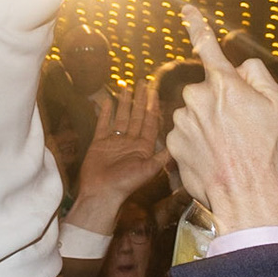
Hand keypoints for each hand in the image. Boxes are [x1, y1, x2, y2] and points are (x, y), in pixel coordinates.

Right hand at [63, 79, 162, 234]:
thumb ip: (162, 156)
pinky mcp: (99, 142)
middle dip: (140, 99)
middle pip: (136, 115)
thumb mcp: (148, 170)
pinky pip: (103, 123)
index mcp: (143, 147)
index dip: (153, 106)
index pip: (150, 122)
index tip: (155, 91)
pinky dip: (105, 112)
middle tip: (143, 82)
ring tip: (126, 86)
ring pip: (121, 116)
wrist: (101, 194)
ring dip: (124, 102)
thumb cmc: (125, 185)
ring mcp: (115, 141)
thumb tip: (178, 144)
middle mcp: (130, 142)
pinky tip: (107, 101)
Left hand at [165, 3, 277, 230]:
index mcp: (225, 84)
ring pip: (194, 113)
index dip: (197, 25)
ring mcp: (182, 121)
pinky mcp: (172, 143)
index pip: (208, 47)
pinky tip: (213, 157)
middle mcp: (197, 98)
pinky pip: (184, 134)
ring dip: (206, 124)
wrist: (250, 199)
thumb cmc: (269, 153)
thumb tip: (241, 67)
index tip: (186, 8)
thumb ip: (258, 76)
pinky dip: (196, 142)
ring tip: (228, 148)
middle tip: (240, 129)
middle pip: (206, 90)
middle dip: (219, 102)